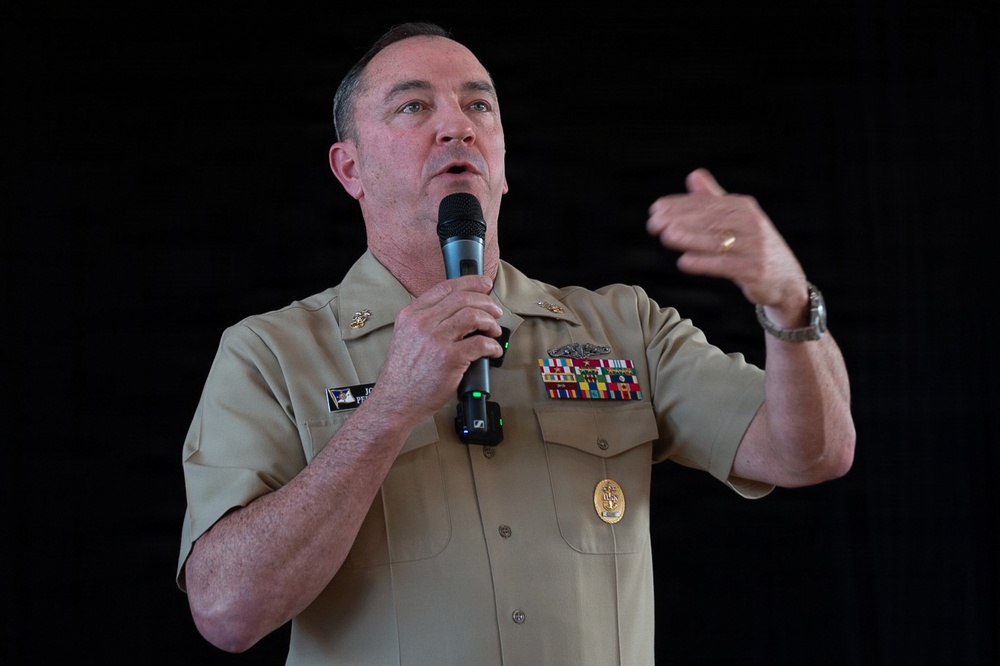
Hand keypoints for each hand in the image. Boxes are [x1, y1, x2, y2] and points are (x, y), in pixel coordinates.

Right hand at [370, 274, 503, 420]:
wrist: (395, 400)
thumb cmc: (403, 374)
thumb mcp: (406, 336)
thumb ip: (426, 321)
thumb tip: (457, 312)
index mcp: (411, 315)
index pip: (446, 288)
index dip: (470, 282)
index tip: (483, 284)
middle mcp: (422, 323)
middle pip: (463, 298)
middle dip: (486, 302)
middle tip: (495, 311)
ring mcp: (436, 340)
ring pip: (473, 316)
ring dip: (490, 321)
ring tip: (494, 330)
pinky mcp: (449, 359)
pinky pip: (480, 343)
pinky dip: (492, 346)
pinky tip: (492, 351)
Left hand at [646, 168, 808, 325]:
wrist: (785, 281)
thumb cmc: (753, 247)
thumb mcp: (737, 220)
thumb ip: (715, 199)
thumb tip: (694, 175)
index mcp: (744, 208)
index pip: (707, 204)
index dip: (679, 205)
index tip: (655, 210)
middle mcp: (752, 224)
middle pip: (710, 220)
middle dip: (679, 220)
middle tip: (654, 224)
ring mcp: (756, 248)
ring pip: (717, 242)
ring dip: (690, 239)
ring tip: (666, 237)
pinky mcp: (756, 271)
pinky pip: (726, 266)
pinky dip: (704, 263)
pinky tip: (684, 262)